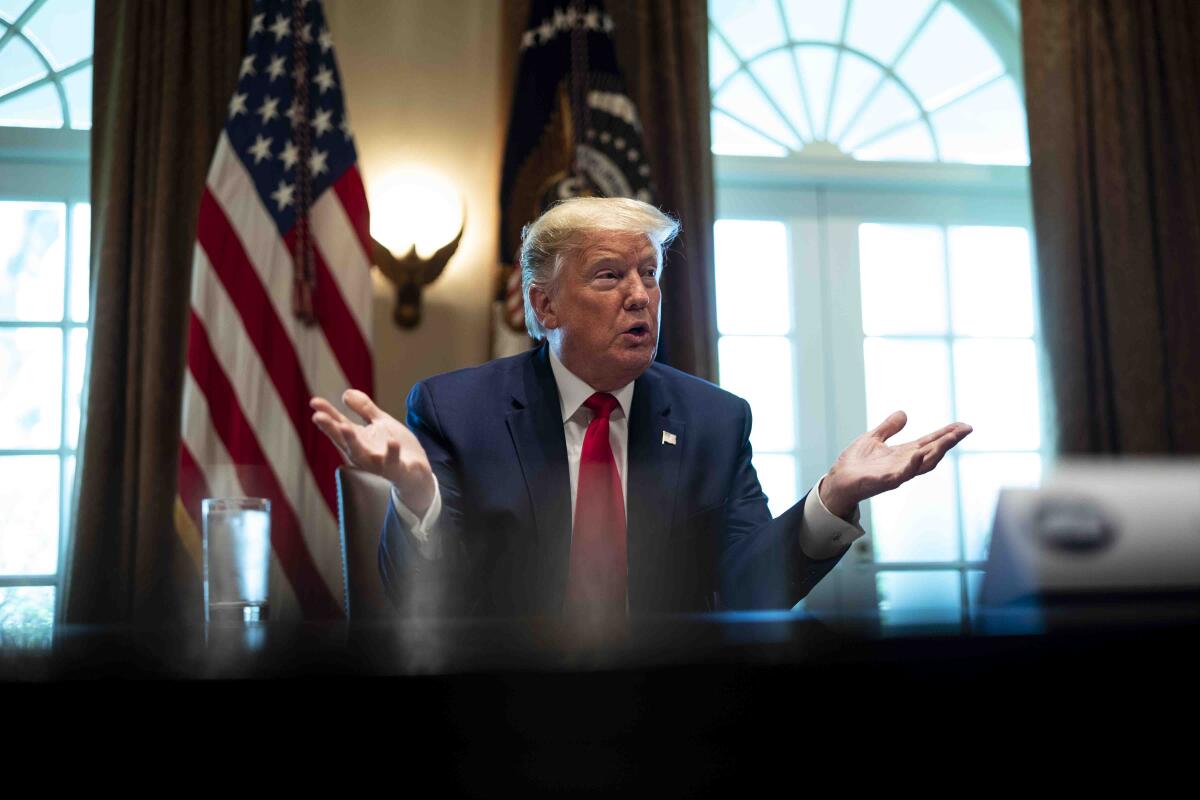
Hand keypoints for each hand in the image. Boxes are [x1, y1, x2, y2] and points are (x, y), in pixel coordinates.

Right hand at [309, 389, 435, 515]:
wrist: (417, 472)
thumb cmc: (395, 447)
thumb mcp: (380, 423)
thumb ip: (364, 409)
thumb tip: (345, 393)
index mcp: (359, 441)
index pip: (339, 426)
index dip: (327, 415)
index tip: (314, 401)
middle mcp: (364, 454)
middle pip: (344, 441)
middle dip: (331, 429)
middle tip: (318, 416)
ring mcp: (379, 463)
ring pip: (363, 455)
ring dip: (353, 442)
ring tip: (345, 427)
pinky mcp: (397, 470)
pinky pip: (393, 463)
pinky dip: (392, 453)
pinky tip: (391, 441)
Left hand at [819, 410, 971, 518]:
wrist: (837, 482)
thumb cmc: (854, 464)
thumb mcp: (873, 439)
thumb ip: (889, 428)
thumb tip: (904, 413)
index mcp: (903, 454)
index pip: (930, 442)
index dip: (946, 434)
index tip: (963, 425)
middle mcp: (904, 464)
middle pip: (933, 452)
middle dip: (949, 441)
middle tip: (965, 429)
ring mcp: (896, 474)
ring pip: (923, 464)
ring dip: (938, 451)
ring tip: (950, 438)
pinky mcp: (883, 482)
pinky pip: (901, 475)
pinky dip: (911, 465)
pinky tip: (918, 454)